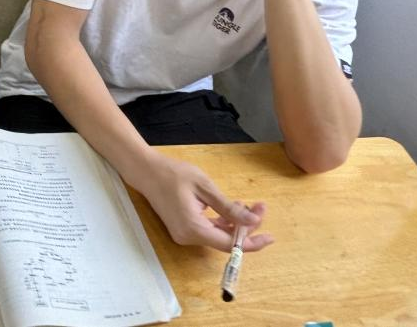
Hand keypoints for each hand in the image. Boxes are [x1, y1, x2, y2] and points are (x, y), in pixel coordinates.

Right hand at [131, 152, 273, 251]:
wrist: (145, 171)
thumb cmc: (173, 174)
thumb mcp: (204, 187)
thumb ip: (229, 208)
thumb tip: (253, 222)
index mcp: (194, 228)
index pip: (229, 245)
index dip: (252, 242)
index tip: (271, 237)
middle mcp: (188, 237)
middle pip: (225, 240)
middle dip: (246, 226)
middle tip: (260, 206)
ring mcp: (184, 234)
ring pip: (218, 234)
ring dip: (235, 222)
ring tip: (249, 204)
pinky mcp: (183, 228)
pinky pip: (208, 229)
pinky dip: (222, 221)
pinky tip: (232, 207)